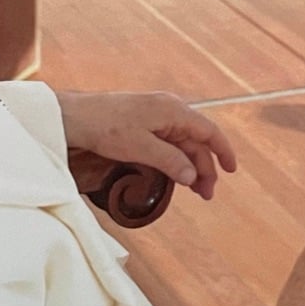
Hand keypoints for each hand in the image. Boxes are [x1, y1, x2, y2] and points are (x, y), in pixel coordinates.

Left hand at [57, 90, 236, 199]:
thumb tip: (193, 176)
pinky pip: (167, 143)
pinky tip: (173, 174)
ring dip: (189, 166)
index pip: (208, 131)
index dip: (223, 151)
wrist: (72, 116)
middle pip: (196, 140)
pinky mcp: (142, 125)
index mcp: (173, 110)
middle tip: (205, 195)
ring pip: (181, 143)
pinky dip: (175, 160)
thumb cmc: (105, 127)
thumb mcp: (140, 147)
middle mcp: (168, 111)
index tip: (231, 172)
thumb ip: (169, 161)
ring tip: (193, 189)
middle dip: (204, 167)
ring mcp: (155, 117)